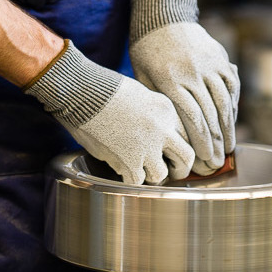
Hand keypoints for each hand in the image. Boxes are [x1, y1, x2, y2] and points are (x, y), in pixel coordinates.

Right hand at [24, 40, 194, 184]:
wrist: (83, 92)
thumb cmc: (105, 89)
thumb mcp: (140, 94)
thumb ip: (154, 115)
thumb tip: (158, 136)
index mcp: (167, 109)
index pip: (187, 134)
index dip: (180, 145)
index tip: (173, 152)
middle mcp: (162, 128)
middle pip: (186, 157)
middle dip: (180, 168)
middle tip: (171, 171)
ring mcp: (147, 146)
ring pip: (162, 175)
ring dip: (150, 175)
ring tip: (139, 168)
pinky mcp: (129, 160)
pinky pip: (137, 181)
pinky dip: (129, 178)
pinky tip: (121, 168)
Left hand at [129, 0, 239, 175]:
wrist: (163, 16)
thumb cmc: (146, 51)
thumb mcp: (143, 77)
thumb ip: (158, 103)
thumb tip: (170, 135)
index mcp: (170, 79)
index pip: (191, 118)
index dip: (200, 143)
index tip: (204, 161)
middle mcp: (193, 71)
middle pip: (209, 114)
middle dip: (214, 142)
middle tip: (217, 162)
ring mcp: (209, 63)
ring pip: (224, 101)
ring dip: (228, 128)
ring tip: (228, 147)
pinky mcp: (219, 57)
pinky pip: (231, 85)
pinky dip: (233, 105)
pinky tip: (231, 121)